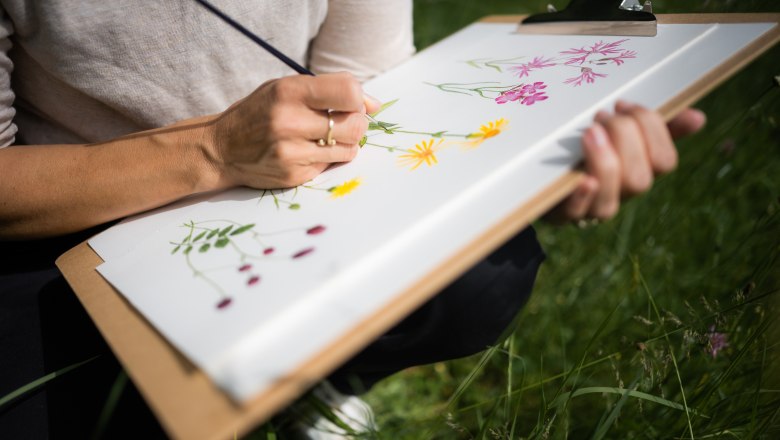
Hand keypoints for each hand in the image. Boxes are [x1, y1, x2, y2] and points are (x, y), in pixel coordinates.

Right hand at [204, 72, 380, 188]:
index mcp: (289, 92)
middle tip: (347, 121)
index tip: (355, 103)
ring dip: (346, 143)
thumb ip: (329, 90)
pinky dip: (327, 158)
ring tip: (327, 136)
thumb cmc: (260, 113)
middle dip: (359, 123)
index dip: (360, 98)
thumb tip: (374, 104)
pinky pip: (330, 166)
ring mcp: (291, 152)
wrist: (222, 149)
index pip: (349, 91)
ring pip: (349, 149)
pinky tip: (308, 151)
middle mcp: (290, 122)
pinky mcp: (293, 176)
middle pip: (355, 124)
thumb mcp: (286, 88)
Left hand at [548, 101, 705, 222]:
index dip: (651, 129)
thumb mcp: (619, 136)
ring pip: (611, 200)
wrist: (542, 178)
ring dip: (604, 162)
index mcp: (640, 172)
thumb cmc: (586, 152)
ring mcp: (591, 209)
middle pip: (639, 180)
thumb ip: (655, 128)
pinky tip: (582, 178)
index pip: (664, 160)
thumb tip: (698, 117)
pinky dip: (583, 195)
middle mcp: (621, 196)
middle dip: (624, 139)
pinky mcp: (562, 215)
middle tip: (602, 116)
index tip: (623, 104)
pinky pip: (577, 212)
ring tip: (588, 132)